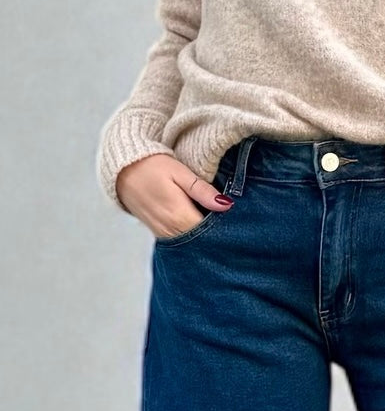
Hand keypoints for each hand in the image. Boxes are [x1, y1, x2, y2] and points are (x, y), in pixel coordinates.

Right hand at [115, 153, 233, 239]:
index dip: (225, 229)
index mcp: (180, 217)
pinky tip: (200, 225)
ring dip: (204, 237)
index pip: (210, 233)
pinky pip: (181, 240)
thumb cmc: (152, 166)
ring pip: (192, 243)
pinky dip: (192, 235)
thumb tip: (226, 205)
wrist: (122, 170)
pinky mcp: (159, 233)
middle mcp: (172, 231)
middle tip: (230, 225)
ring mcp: (164, 234)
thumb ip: (202, 191)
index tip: (236, 222)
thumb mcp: (179, 173)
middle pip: (202, 242)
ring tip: (216, 224)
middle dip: (216, 235)